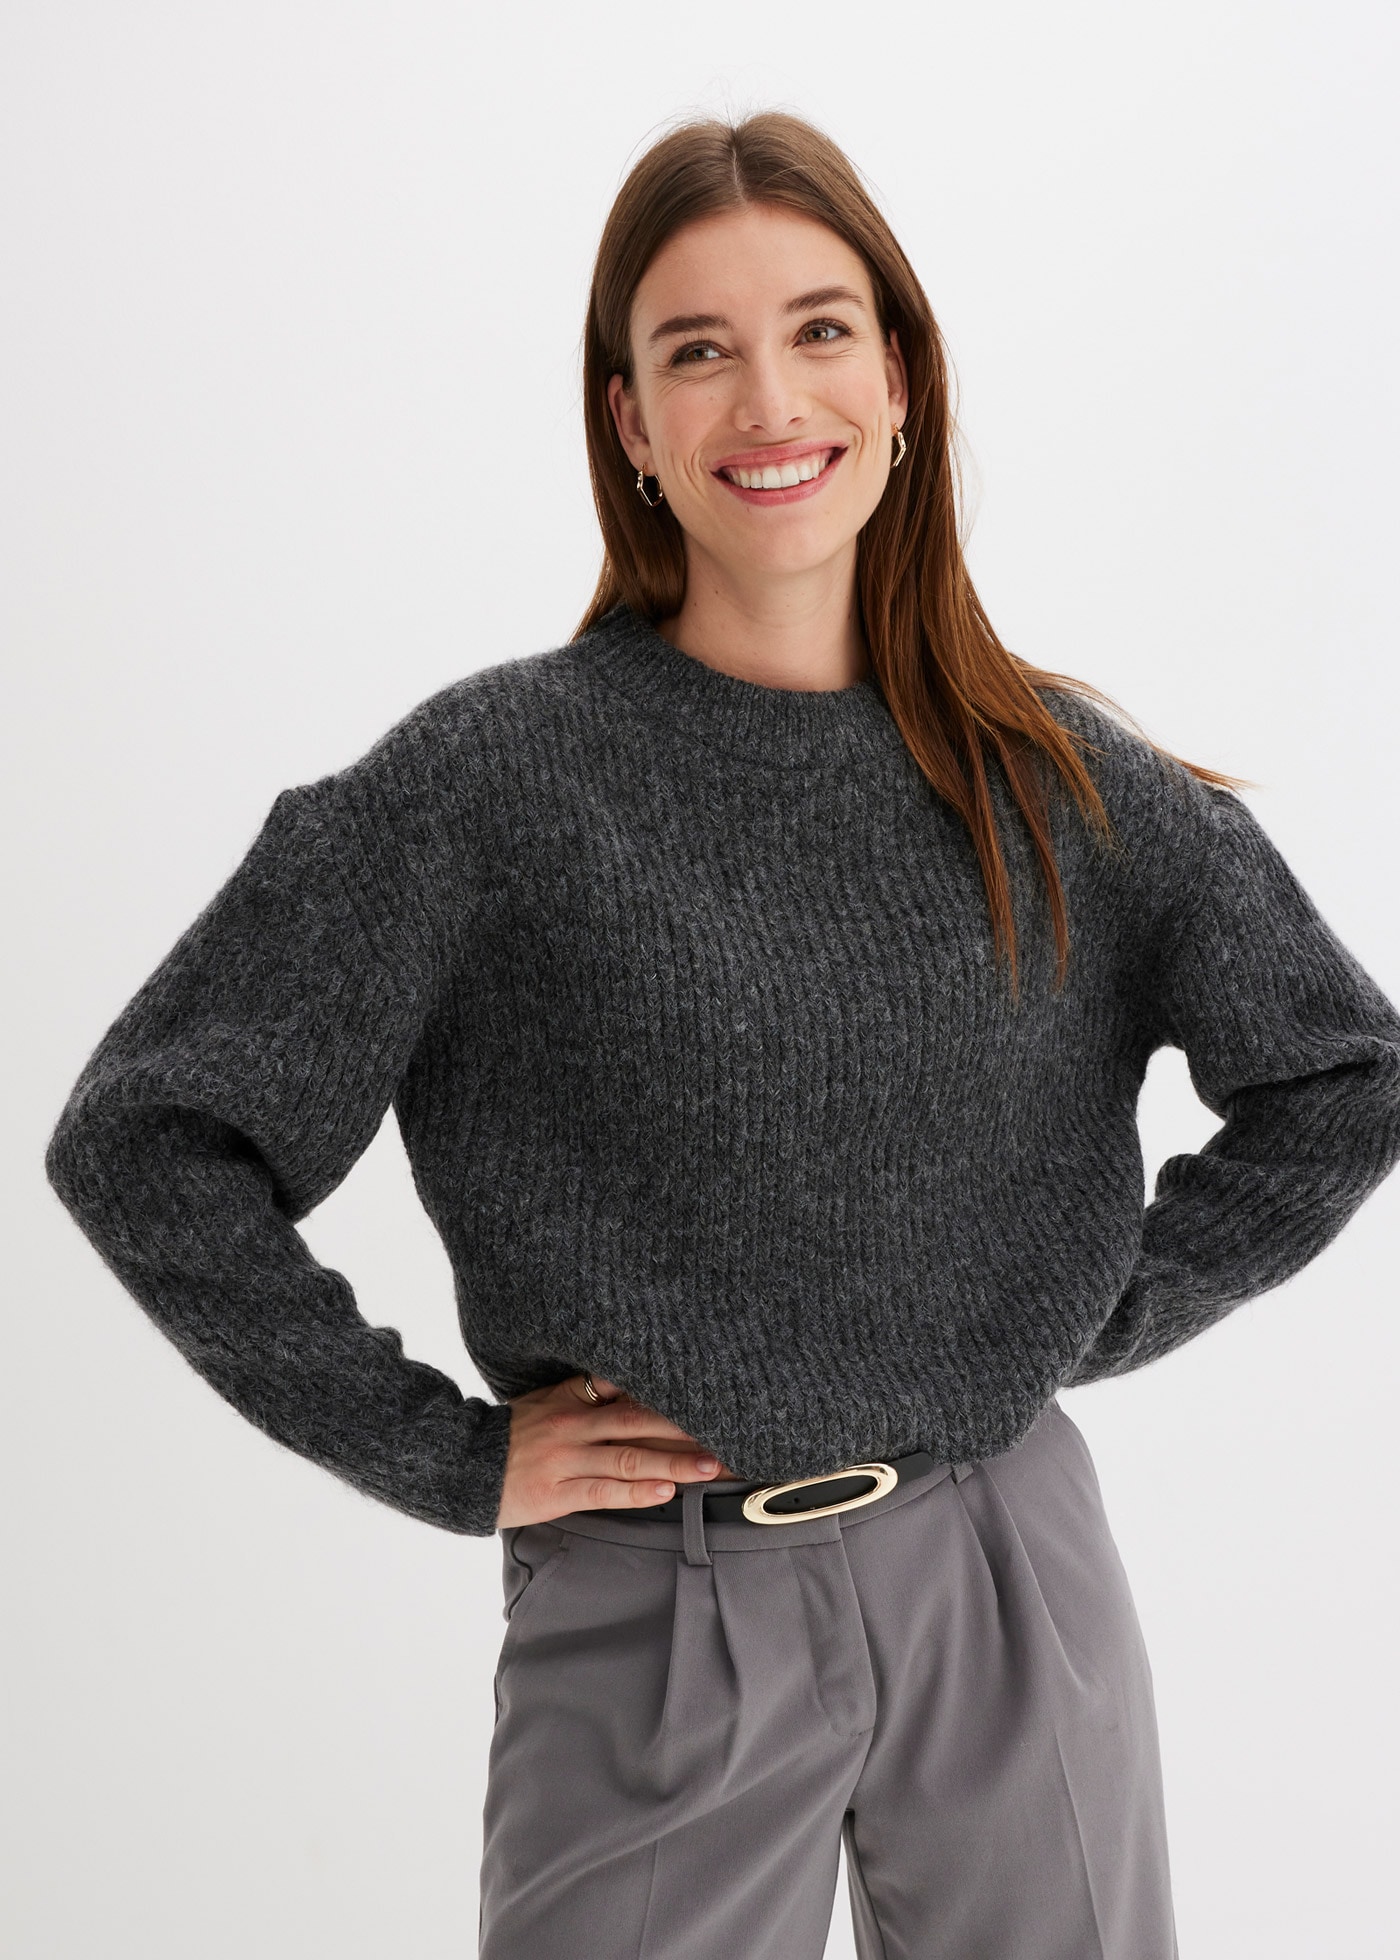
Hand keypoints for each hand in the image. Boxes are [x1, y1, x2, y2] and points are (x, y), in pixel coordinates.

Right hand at [494, 1374, 742, 1528]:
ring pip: (630, 1458)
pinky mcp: (557, 1492)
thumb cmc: (510, 1433)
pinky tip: (666, 1492)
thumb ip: (588, 1391)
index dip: (675, 1393)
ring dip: (675, 1463)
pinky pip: (604, 1491)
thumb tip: (636, 1385)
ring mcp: (567, 1458)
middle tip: (730, 1433)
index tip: (714, 1396)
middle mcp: (574, 1423)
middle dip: (688, 1429)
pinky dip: (637, 1492)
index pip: (632, 1389)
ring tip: (713, 1467)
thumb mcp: (547, 1398)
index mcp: (573, 1396)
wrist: (459, 1463)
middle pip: (641, 1421)